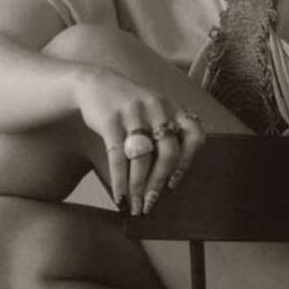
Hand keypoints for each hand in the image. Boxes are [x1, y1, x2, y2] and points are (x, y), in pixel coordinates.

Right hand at [75, 68, 206, 215]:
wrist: (93, 83)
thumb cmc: (128, 105)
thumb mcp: (154, 109)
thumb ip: (167, 131)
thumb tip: (169, 177)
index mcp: (173, 107)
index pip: (195, 136)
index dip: (188, 162)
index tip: (175, 183)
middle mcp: (157, 108)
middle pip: (168, 152)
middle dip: (160, 182)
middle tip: (151, 203)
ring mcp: (134, 112)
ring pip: (142, 157)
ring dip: (138, 186)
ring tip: (135, 205)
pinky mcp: (111, 119)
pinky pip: (118, 156)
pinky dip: (119, 180)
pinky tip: (119, 196)